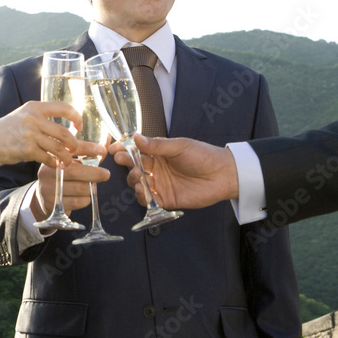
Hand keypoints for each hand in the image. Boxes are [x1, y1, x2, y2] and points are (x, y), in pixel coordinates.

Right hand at [0, 101, 100, 174]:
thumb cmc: (7, 130)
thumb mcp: (23, 114)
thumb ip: (41, 116)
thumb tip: (65, 122)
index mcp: (34, 107)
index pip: (63, 107)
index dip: (76, 117)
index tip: (80, 126)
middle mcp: (33, 118)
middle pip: (64, 132)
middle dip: (74, 144)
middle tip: (75, 150)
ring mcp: (30, 134)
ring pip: (58, 147)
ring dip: (66, 157)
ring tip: (68, 161)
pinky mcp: (27, 150)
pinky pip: (48, 158)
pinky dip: (53, 163)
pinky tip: (54, 164)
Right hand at [32, 142, 109, 220]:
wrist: (43, 199)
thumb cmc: (61, 178)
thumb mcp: (69, 164)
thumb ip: (86, 156)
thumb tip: (106, 145)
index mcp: (52, 158)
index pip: (70, 150)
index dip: (88, 149)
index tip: (103, 150)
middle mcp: (47, 172)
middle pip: (75, 171)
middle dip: (95, 173)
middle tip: (106, 174)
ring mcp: (48, 188)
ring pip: (78, 188)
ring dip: (90, 188)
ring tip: (92, 186)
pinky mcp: (52, 203)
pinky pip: (76, 202)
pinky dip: (86, 199)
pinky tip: (85, 196)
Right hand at [112, 134, 238, 208]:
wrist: (223, 175)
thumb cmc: (204, 156)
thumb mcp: (180, 146)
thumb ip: (157, 145)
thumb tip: (136, 137)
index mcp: (158, 152)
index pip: (136, 150)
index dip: (124, 149)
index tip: (114, 148)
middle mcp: (156, 168)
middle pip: (134, 166)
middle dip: (126, 163)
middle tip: (123, 160)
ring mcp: (160, 184)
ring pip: (138, 184)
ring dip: (133, 180)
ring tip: (137, 176)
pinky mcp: (166, 199)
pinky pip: (148, 200)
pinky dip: (142, 197)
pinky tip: (142, 191)